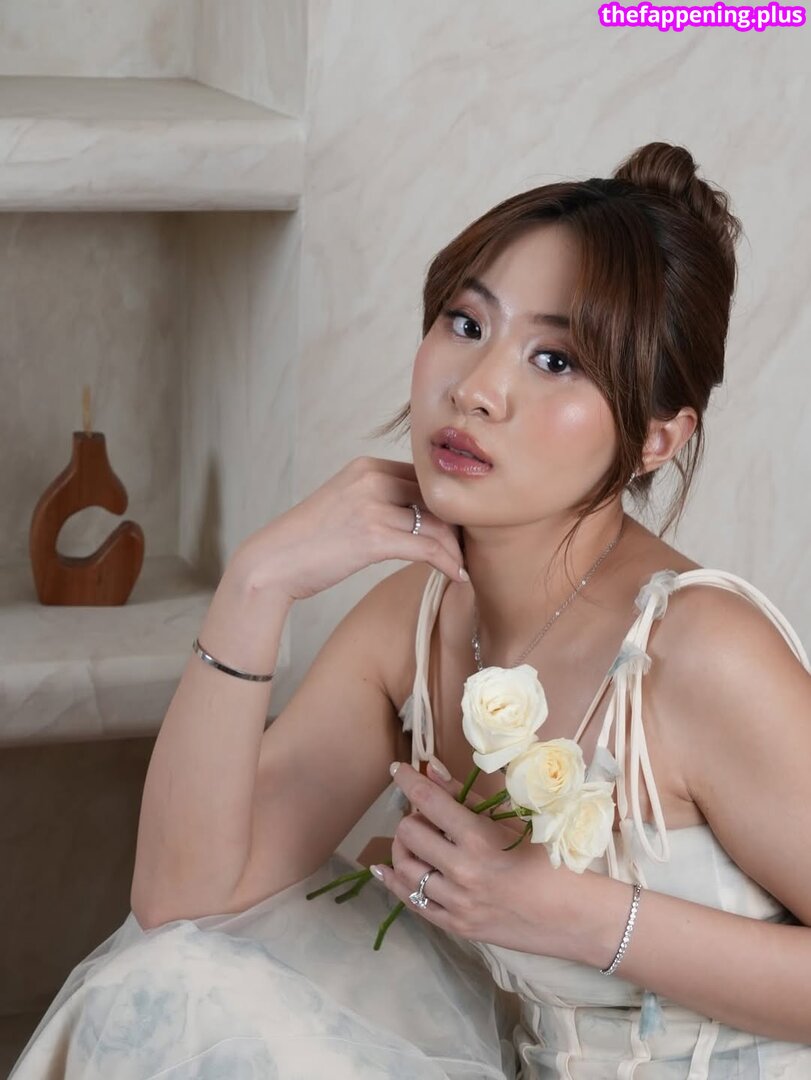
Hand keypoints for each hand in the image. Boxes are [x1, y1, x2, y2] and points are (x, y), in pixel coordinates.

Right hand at [232, 457, 466, 600]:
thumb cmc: (308, 541)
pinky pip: (427, 548)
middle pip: (436, 497)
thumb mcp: (345, 504)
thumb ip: (379, 499)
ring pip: (437, 524)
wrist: (272, 563)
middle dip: (458, 524)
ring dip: (457, 548)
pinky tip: (457, 575)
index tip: (461, 525)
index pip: (425, 478)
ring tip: (464, 565)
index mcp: (366, 466)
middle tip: (471, 546)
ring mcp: (372, 506)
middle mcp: (371, 478)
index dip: (447, 502)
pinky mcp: (373, 536)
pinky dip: (448, 563)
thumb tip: (419, 514)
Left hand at [374, 762, 585, 957]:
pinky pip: (412, 903)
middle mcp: (463, 871)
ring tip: (415, 838)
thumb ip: (466, 796)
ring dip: (403, 847)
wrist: (574, 916)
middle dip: (411, 816)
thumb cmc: (549, 861)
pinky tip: (384, 869)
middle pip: (410, 833)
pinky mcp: (457, 927)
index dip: (407, 780)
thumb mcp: (512, 822)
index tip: (398, 769)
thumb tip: (431, 770)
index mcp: (480, 839)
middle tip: (424, 813)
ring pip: (405, 868)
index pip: (428, 801)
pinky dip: (393, 883)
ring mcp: (457, 903)